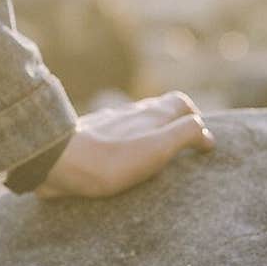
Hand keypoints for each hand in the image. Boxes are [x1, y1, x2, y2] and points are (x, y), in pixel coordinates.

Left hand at [34, 90, 214, 198]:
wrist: (60, 162)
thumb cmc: (113, 159)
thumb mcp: (159, 147)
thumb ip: (186, 134)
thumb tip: (206, 133)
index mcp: (151, 113)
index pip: (181, 103)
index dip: (194, 118)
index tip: (200, 142)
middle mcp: (131, 112)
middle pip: (159, 110)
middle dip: (173, 125)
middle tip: (180, 149)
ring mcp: (108, 123)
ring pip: (134, 121)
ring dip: (147, 134)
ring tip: (152, 157)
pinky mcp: (88, 136)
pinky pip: (112, 135)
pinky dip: (124, 143)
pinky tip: (118, 160)